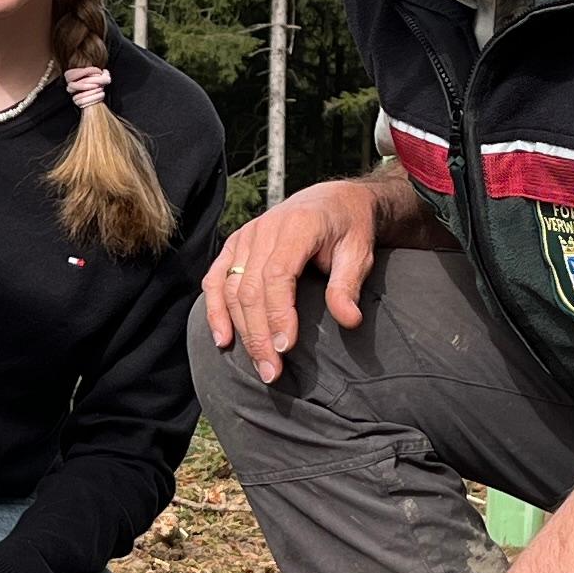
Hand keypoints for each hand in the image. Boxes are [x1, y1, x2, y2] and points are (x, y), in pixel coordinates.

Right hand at [200, 178, 385, 380]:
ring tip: (257, 364)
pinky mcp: (235, 245)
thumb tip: (349, 321)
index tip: (285, 347)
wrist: (332, 200)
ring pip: (230, 289)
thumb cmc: (348, 228)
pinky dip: (214, 310)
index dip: (278, 314)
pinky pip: (215, 279)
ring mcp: (245, 236)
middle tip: (272, 372)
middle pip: (250, 288)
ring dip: (240, 330)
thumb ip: (348, 285)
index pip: (277, 275)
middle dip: (259, 334)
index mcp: (297, 226)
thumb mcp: (359, 252)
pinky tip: (223, 339)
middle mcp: (264, 229)